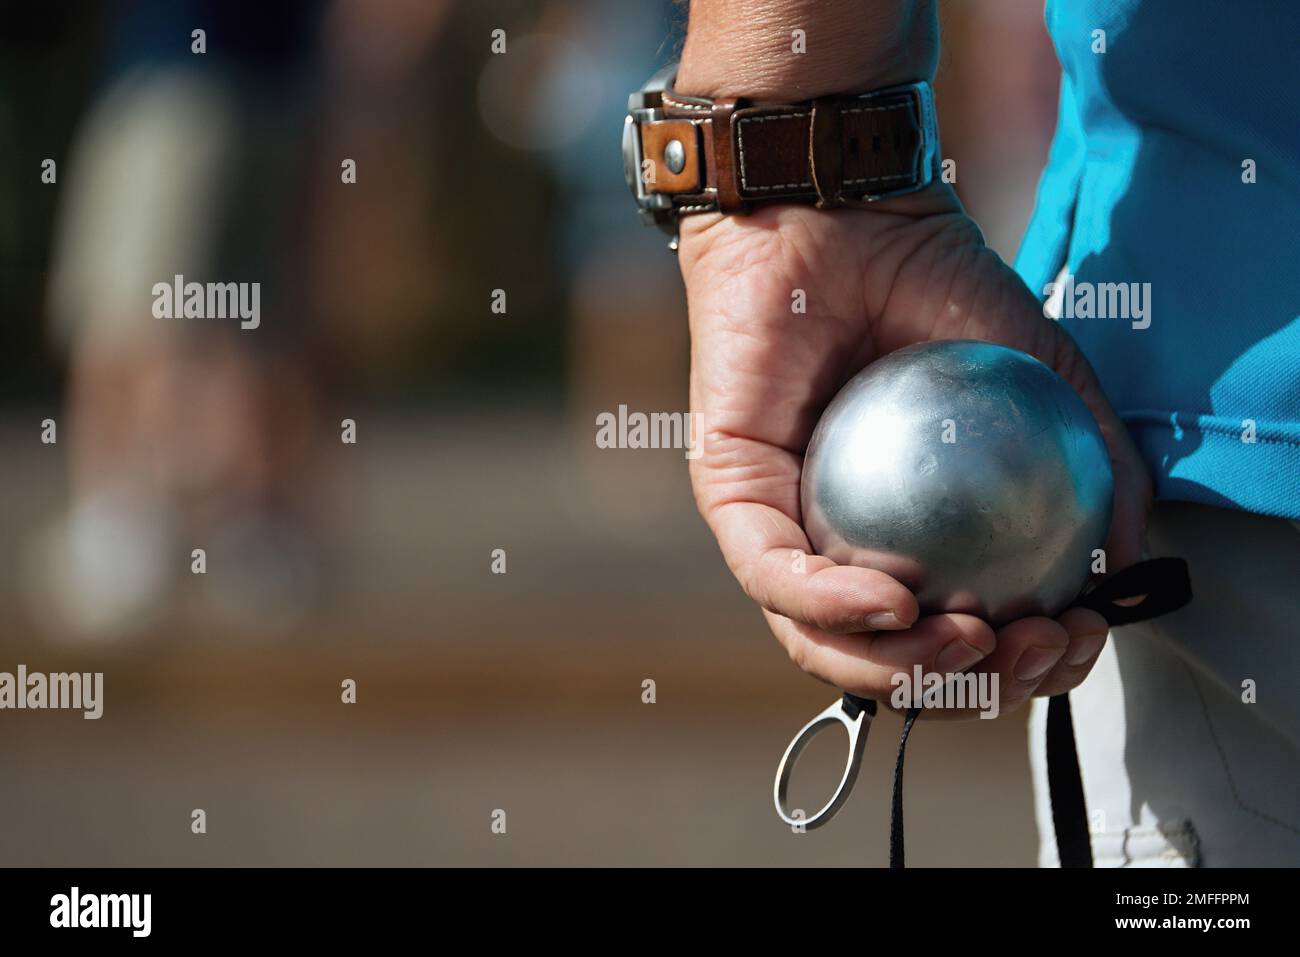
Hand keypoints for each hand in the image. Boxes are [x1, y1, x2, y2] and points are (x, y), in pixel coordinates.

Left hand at [678, 185, 1151, 715]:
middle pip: (887, 660)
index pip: (955, 632)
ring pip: (822, 642)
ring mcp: (780, 525)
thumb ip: (1093, 466)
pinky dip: (834, 605)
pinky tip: (895, 604)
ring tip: (966, 642)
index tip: (1072, 637)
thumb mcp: (1044, 376)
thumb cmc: (932, 280)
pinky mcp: (729, 495)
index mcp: (908, 531)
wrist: (843, 206)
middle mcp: (838, 542)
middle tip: (1025, 649)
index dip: (1018, 664)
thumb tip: (1121, 570)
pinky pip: (774, 575)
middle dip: (962, 687)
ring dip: (897, 670)